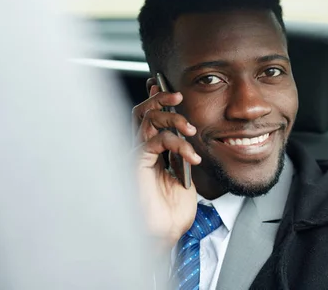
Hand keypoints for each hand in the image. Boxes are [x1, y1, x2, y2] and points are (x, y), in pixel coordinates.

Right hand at [133, 83, 199, 249]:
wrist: (165, 234)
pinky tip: (191, 155)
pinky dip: (177, 143)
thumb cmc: (171, 211)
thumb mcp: (183, 175)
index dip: (156, 102)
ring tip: (191, 129)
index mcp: (149, 153)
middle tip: (178, 97)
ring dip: (172, 118)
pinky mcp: (136, 163)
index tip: (172, 92)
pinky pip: (156, 141)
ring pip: (147, 120)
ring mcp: (136, 156)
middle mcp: (139, 151)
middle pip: (142, 113)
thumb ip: (180, 154)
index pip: (148, 119)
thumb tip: (186, 136)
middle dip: (159, 99)